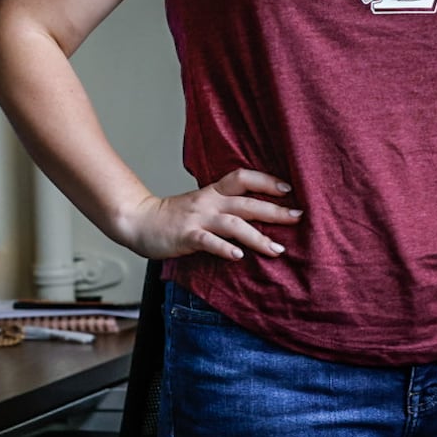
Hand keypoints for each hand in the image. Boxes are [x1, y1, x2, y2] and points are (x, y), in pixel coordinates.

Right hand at [117, 169, 301, 261]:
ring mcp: (197, 219)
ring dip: (257, 237)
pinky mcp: (186, 236)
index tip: (288, 188)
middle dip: (274, 210)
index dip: (266, 181)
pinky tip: (239, 258)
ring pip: (233, 224)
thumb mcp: (200, 204)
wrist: (138, 221)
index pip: (242, 178)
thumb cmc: (173, 217)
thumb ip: (224, 206)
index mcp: (212, 192)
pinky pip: (208, 242)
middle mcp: (208, 202)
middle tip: (298, 217)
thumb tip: (256, 213)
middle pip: (246, 202)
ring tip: (277, 250)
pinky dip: (224, 249)